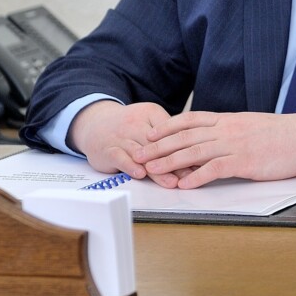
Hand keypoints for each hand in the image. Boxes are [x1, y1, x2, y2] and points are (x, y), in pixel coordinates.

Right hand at [68, 101, 192, 187]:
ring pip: (142, 154)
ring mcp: (121, 137)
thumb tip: (195, 152)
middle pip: (159, 145)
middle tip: (190, 175)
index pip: (172, 131)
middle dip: (176, 162)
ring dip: (158, 169)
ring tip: (172, 181)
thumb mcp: (149, 119)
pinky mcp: (108, 149)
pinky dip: (131, 166)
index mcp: (151, 114)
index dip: (186, 147)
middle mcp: (136, 124)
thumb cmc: (128, 125)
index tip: (200, 161)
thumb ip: (168, 133)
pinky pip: (120, 157)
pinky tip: (140, 174)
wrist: (94, 122)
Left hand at [133, 110, 295, 188]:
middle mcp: (226, 130)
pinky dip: (197, 177)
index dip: (166, 127)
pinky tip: (184, 185)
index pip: (189, 120)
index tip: (148, 135)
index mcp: (227, 120)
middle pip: (184, 136)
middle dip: (158, 147)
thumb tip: (209, 140)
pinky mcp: (245, 162)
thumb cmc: (279, 135)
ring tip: (151, 170)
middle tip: (138, 155)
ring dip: (169, 162)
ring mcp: (235, 145)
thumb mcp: (248, 127)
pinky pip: (215, 169)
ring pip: (194, 151)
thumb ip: (228, 132)